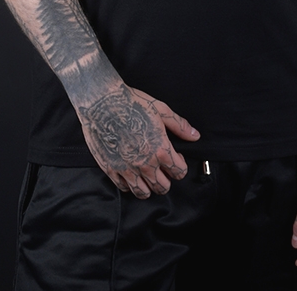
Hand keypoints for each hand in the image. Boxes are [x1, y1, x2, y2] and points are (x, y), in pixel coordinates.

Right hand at [78, 85, 199, 198]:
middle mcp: (144, 163)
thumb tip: (195, 136)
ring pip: (143, 193)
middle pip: (162, 187)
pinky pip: (124, 188)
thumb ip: (179, 126)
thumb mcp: (161, 110)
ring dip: (149, 186)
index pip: (179, 172)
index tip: (176, 158)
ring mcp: (126, 169)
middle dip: (166, 179)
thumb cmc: (132, 102)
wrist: (102, 102)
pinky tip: (131, 172)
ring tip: (148, 174)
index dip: (181, 166)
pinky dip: (130, 184)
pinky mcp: (111, 169)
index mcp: (160, 149)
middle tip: (162, 167)